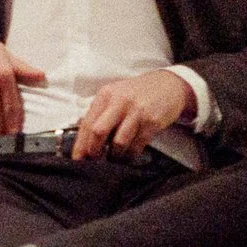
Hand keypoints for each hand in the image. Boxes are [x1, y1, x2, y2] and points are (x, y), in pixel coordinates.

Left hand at [73, 69, 193, 159]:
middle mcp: (119, 102)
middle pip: (98, 132)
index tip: (77, 159)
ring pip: (118, 142)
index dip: (80, 144)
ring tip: (114, 158)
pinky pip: (137, 145)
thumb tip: (85, 139)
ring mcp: (137, 112)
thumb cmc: (137, 93)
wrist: (168, 85)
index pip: (87, 122)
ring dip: (114, 156)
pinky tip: (128, 156)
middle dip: (94, 150)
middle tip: (95, 161)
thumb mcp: (115, 95)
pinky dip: (130, 155)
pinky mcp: (152, 122)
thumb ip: (101, 113)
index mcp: (105, 95)